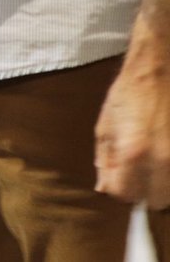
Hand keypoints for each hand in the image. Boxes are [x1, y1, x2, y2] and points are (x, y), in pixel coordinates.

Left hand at [96, 0, 169, 206]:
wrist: (161, 67)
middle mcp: (163, 160)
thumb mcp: (106, 122)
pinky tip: (166, 151)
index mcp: (133, 152)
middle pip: (154, 200)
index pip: (124, 194)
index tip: (121, 172)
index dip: (120, 185)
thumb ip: (104, 157)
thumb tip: (103, 187)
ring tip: (156, 158)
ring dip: (163, 182)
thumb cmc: (130, 92)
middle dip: (144, 188)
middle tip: (141, 167)